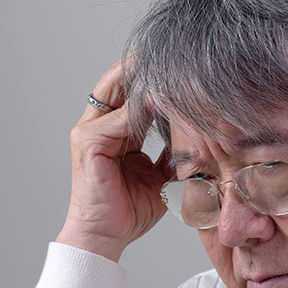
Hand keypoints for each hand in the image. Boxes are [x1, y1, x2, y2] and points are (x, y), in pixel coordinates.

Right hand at [55, 57, 169, 261]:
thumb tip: (199, 135)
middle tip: (173, 49)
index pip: (130, 90)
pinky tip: (161, 99)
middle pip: (119, 82)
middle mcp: (98, 125)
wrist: (106, 237)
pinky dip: (139, 108)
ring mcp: (89, 132)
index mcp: (114, 130)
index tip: (179, 62)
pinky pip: (117, 119)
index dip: (151, 74)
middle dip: (143, 64)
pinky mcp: (88, 143)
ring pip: (115, 91)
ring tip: (168, 63)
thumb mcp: (161, 173)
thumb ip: (172, 150)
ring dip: (141, 77)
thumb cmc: (129, 209)